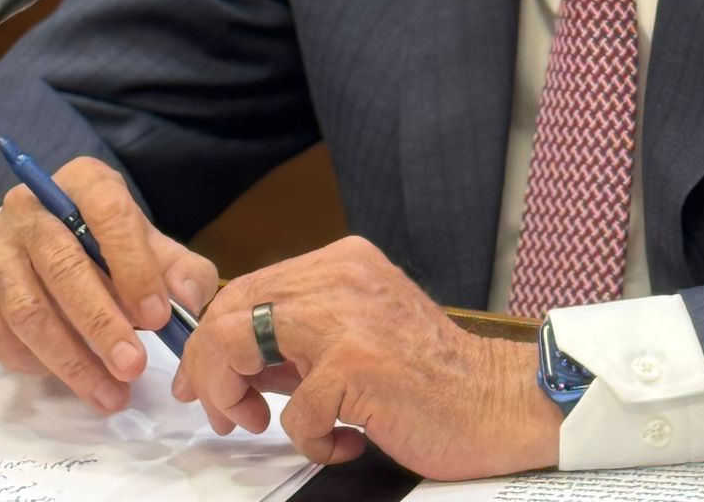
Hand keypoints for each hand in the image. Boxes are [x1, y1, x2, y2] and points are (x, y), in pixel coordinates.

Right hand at [0, 156, 217, 414]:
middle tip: (134, 366)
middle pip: (64, 266)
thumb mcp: (144, 243)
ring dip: (72, 359)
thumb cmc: (100, 243)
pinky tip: (70, 378)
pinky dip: (37, 364)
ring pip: (29, 310)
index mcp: (82, 181)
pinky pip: (1, 335)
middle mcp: (29, 205)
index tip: (159, 317)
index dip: (135, 266)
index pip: (108, 212)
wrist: (32, 242)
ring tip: (110, 392)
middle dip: (102, 324)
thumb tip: (189, 298)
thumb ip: (176, 268)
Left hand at [172, 236, 561, 478]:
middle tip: (227, 413)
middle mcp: (342, 276)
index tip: (206, 383)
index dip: (210, 340)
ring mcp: (347, 317)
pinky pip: (294, 412)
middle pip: (230, 310)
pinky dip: (311, 441)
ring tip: (268, 424)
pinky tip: (345, 441)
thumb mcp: (360, 331)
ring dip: (239, 400)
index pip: (245, 286)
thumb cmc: (432, 376)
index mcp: (343, 261)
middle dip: (210, 372)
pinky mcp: (357, 364)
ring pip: (238, 345)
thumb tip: (234, 357)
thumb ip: (302, 334)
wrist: (498, 401)